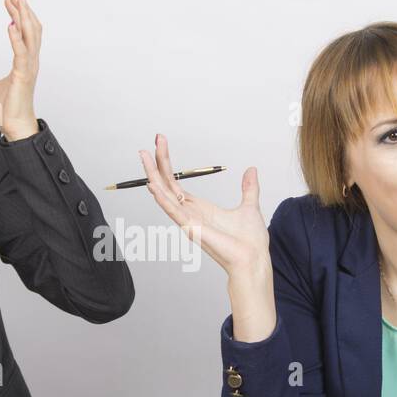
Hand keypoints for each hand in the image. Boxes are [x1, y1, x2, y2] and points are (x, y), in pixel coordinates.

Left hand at [0, 0, 40, 140]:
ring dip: (23, 17)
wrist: (14, 127)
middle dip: (23, 9)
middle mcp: (30, 62)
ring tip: (16, 0)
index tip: (10, 0)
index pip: (25, 32)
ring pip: (30, 36)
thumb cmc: (8, 109)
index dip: (19, 15)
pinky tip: (10, 24)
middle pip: (30, 29)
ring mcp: (29, 68)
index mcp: (25, 62)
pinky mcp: (23, 76)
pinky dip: (16, 38)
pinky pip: (21, 53)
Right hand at [139, 134, 274, 340]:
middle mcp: (188, 213)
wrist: (253, 258)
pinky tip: (152, 185)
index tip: (161, 142)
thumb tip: (251, 170)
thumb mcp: (249, 206)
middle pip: (166, 183)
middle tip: (155, 139)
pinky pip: (172, 211)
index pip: (175, 182)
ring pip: (164, 194)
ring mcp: (187, 221)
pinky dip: (162, 198)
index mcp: (198, 208)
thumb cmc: (249, 241)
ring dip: (153, 174)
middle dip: (158, 161)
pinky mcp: (192, 228)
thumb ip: (248, 188)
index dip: (166, 162)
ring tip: (144, 156)